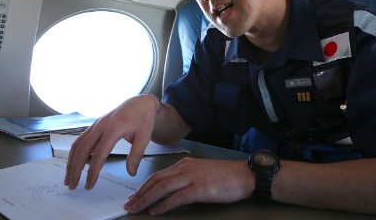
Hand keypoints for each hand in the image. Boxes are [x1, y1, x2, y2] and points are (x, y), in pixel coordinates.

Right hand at [64, 94, 158, 189]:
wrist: (140, 103)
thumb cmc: (143, 119)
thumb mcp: (145, 136)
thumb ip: (137, 154)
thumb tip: (131, 172)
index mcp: (114, 128)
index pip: (99, 154)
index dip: (92, 171)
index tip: (89, 185)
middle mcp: (101, 125)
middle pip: (82, 149)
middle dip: (75, 169)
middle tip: (72, 185)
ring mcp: (96, 124)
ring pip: (77, 144)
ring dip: (71, 162)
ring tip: (68, 178)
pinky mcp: (94, 125)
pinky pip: (80, 140)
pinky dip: (74, 153)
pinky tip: (73, 163)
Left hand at [124, 157, 253, 214]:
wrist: (246, 175)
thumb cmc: (227, 176)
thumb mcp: (202, 174)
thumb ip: (186, 179)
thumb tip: (171, 193)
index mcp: (185, 164)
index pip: (158, 175)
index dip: (144, 186)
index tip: (134, 196)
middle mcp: (185, 168)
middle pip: (156, 180)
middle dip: (140, 193)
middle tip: (129, 204)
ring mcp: (192, 177)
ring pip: (161, 187)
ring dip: (146, 199)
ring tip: (136, 209)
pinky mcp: (199, 188)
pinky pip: (176, 197)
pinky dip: (163, 205)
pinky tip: (155, 211)